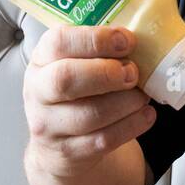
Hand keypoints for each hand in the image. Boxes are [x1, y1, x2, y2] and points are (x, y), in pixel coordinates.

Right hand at [22, 25, 155, 176]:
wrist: (56, 147)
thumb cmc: (75, 93)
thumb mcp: (75, 64)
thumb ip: (98, 49)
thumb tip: (143, 32)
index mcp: (41, 60)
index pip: (58, 42)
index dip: (95, 39)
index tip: (127, 40)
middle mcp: (38, 92)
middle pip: (66, 79)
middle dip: (107, 73)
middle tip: (132, 72)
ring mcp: (49, 126)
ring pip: (90, 114)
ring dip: (126, 102)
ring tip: (143, 95)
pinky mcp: (68, 152)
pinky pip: (103, 140)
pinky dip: (131, 126)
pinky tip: (146, 115)